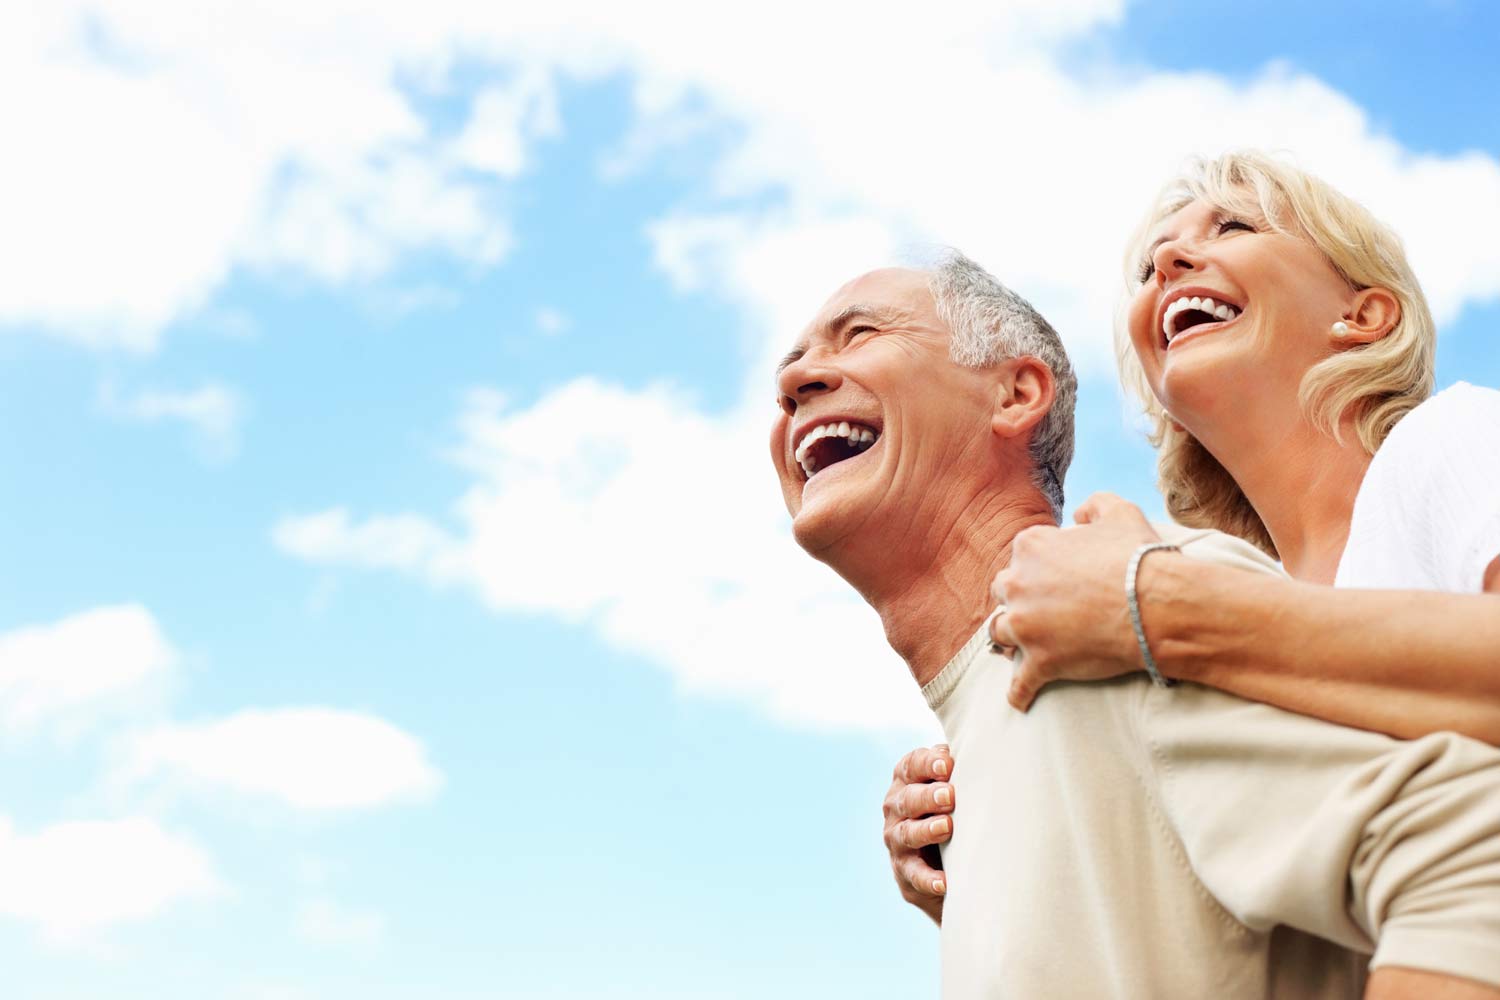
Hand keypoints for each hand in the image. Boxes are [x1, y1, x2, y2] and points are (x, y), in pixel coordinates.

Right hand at [882, 743, 954, 925]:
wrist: (948, 862)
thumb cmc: (956, 809)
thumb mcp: (956, 785)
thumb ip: (961, 766)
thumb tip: (988, 746)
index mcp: (906, 781)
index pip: (910, 766)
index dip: (927, 764)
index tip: (947, 765)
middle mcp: (896, 809)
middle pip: (907, 799)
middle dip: (927, 797)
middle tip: (949, 796)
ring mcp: (897, 841)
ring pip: (906, 834)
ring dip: (925, 830)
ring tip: (946, 828)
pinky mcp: (905, 873)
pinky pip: (913, 876)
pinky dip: (927, 879)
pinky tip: (944, 882)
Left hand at [990, 492, 1166, 710]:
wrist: (1158, 606)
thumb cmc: (1139, 558)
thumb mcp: (1118, 511)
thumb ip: (1093, 505)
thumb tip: (1079, 515)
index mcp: (1031, 546)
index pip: (1023, 555)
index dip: (1040, 566)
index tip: (1057, 577)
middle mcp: (1018, 584)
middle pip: (1004, 591)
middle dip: (1019, 598)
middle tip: (1041, 608)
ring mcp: (1025, 626)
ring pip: (1000, 632)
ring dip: (1011, 638)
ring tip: (1024, 645)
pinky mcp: (1039, 662)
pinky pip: (1019, 683)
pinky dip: (1020, 692)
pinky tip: (1022, 699)